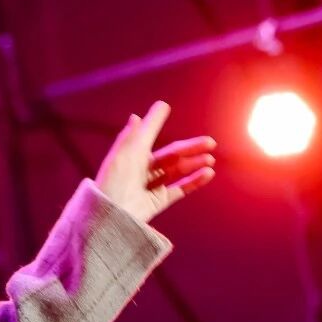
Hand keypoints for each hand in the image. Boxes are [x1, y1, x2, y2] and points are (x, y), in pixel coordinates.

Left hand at [95, 101, 215, 226]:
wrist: (111, 212)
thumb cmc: (115, 179)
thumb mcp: (127, 151)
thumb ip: (139, 132)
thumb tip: (143, 113)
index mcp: (132, 155)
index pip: (151, 137)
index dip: (160, 124)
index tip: (168, 109)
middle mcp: (142, 170)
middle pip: (171, 156)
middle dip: (191, 148)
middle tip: (210, 142)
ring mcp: (150, 187)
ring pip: (177, 172)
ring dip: (194, 164)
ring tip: (210, 159)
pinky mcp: (157, 202)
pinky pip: (179, 190)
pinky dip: (194, 181)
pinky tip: (207, 173)